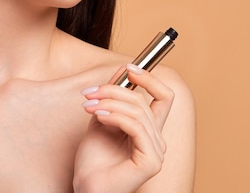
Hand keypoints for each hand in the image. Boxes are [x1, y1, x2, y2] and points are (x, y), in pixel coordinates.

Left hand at [74, 65, 174, 192]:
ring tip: (89, 105)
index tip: (129, 67)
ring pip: (138, 112)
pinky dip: (115, 117)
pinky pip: (136, 127)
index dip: (149, 79)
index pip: (163, 97)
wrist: (86, 187)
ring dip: (109, 103)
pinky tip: (99, 117)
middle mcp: (157, 140)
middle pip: (144, 101)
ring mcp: (156, 152)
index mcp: (149, 130)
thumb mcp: (102, 118)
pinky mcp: (151, 162)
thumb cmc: (93, 161)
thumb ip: (113, 98)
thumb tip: (123, 69)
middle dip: (114, 90)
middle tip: (90, 93)